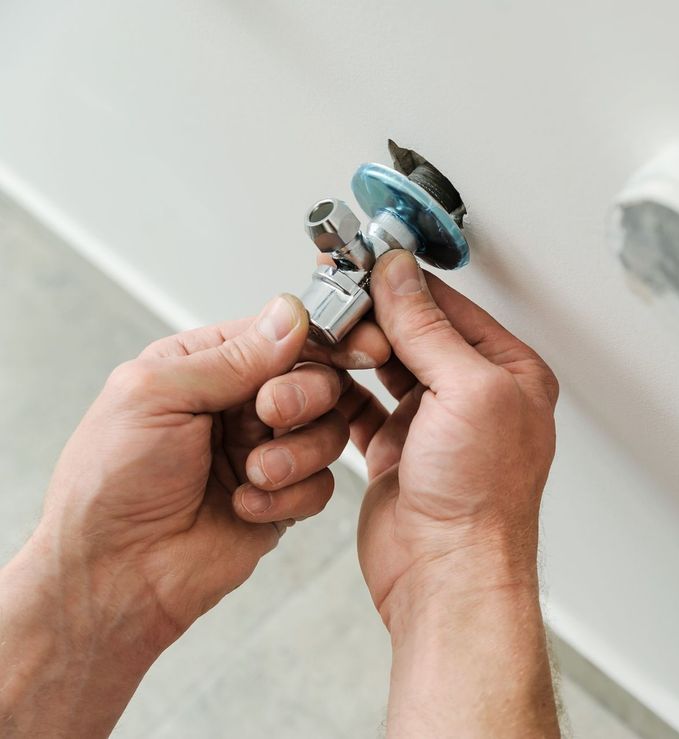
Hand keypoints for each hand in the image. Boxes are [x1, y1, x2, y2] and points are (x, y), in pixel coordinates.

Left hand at [0, 294, 389, 735]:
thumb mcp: (156, 395)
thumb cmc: (109, 484)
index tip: (359, 344)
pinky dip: (289, 496)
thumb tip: (290, 314)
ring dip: (297, 453)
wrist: (113, 575)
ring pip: (330, 431)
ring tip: (253, 474)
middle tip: (273, 414)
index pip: (281, 334)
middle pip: (318, 378)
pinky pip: (322, 486)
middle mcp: (241, 405)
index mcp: (206, 366)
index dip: (325, 337)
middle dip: (305, 396)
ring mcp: (265, 452)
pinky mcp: (283, 500)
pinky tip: (244, 506)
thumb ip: (230, 356)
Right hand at [344, 250, 560, 735]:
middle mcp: (474, 396)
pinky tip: (320, 375)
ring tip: (322, 331)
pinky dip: (337, 391)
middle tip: (334, 293)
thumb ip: (429, 328)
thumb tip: (402, 276)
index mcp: (509, 375)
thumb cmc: (480, 499)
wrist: (448, 575)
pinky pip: (359, 406)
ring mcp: (433, 424)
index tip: (365, 261)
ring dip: (352, 351)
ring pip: (383, 367)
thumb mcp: (466, 392)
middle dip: (372, 315)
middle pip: (414, 333)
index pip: (451, 308)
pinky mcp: (396, 452)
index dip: (405, 283)